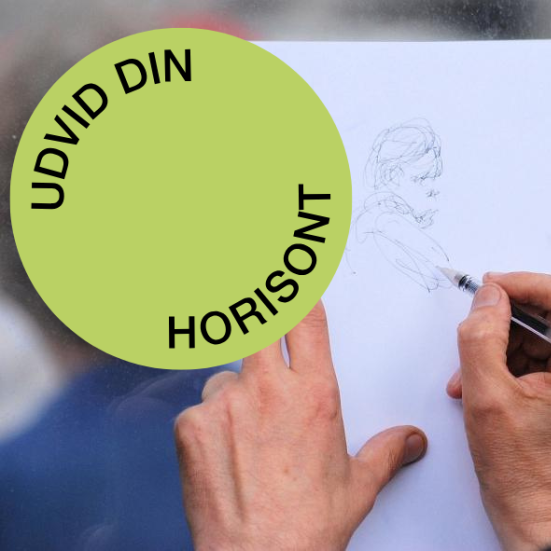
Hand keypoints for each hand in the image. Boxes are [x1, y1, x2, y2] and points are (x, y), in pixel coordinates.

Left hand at [175, 302, 426, 550]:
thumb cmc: (307, 524)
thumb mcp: (358, 485)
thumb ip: (388, 452)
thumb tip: (412, 440)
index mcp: (313, 394)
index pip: (305, 319)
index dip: (297, 296)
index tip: (292, 286)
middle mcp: (268, 388)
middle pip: (258, 323)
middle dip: (259, 318)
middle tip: (260, 331)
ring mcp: (226, 402)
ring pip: (225, 374)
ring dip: (233, 392)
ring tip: (244, 433)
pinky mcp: (191, 424)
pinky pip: (200, 407)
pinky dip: (209, 422)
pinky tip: (221, 454)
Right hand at [447, 272, 550, 550]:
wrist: (538, 519)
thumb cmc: (524, 473)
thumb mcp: (487, 396)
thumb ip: (480, 339)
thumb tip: (486, 298)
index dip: (522, 285)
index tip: (491, 284)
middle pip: (545, 319)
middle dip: (501, 324)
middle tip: (473, 329)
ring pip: (534, 339)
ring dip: (494, 348)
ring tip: (467, 375)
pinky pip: (530, 360)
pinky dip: (499, 365)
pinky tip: (477, 383)